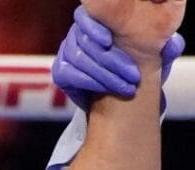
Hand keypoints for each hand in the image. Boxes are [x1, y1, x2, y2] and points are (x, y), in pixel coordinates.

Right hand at [53, 5, 184, 108]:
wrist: (121, 85)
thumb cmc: (138, 61)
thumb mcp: (153, 51)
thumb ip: (162, 44)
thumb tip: (173, 45)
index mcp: (96, 19)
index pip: (85, 17)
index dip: (94, 28)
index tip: (108, 41)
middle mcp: (77, 32)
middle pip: (85, 43)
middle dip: (112, 61)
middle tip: (134, 76)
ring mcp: (66, 51)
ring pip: (80, 60)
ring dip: (106, 75)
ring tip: (127, 87)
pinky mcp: (60, 70)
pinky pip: (71, 75)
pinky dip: (92, 83)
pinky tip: (108, 88)